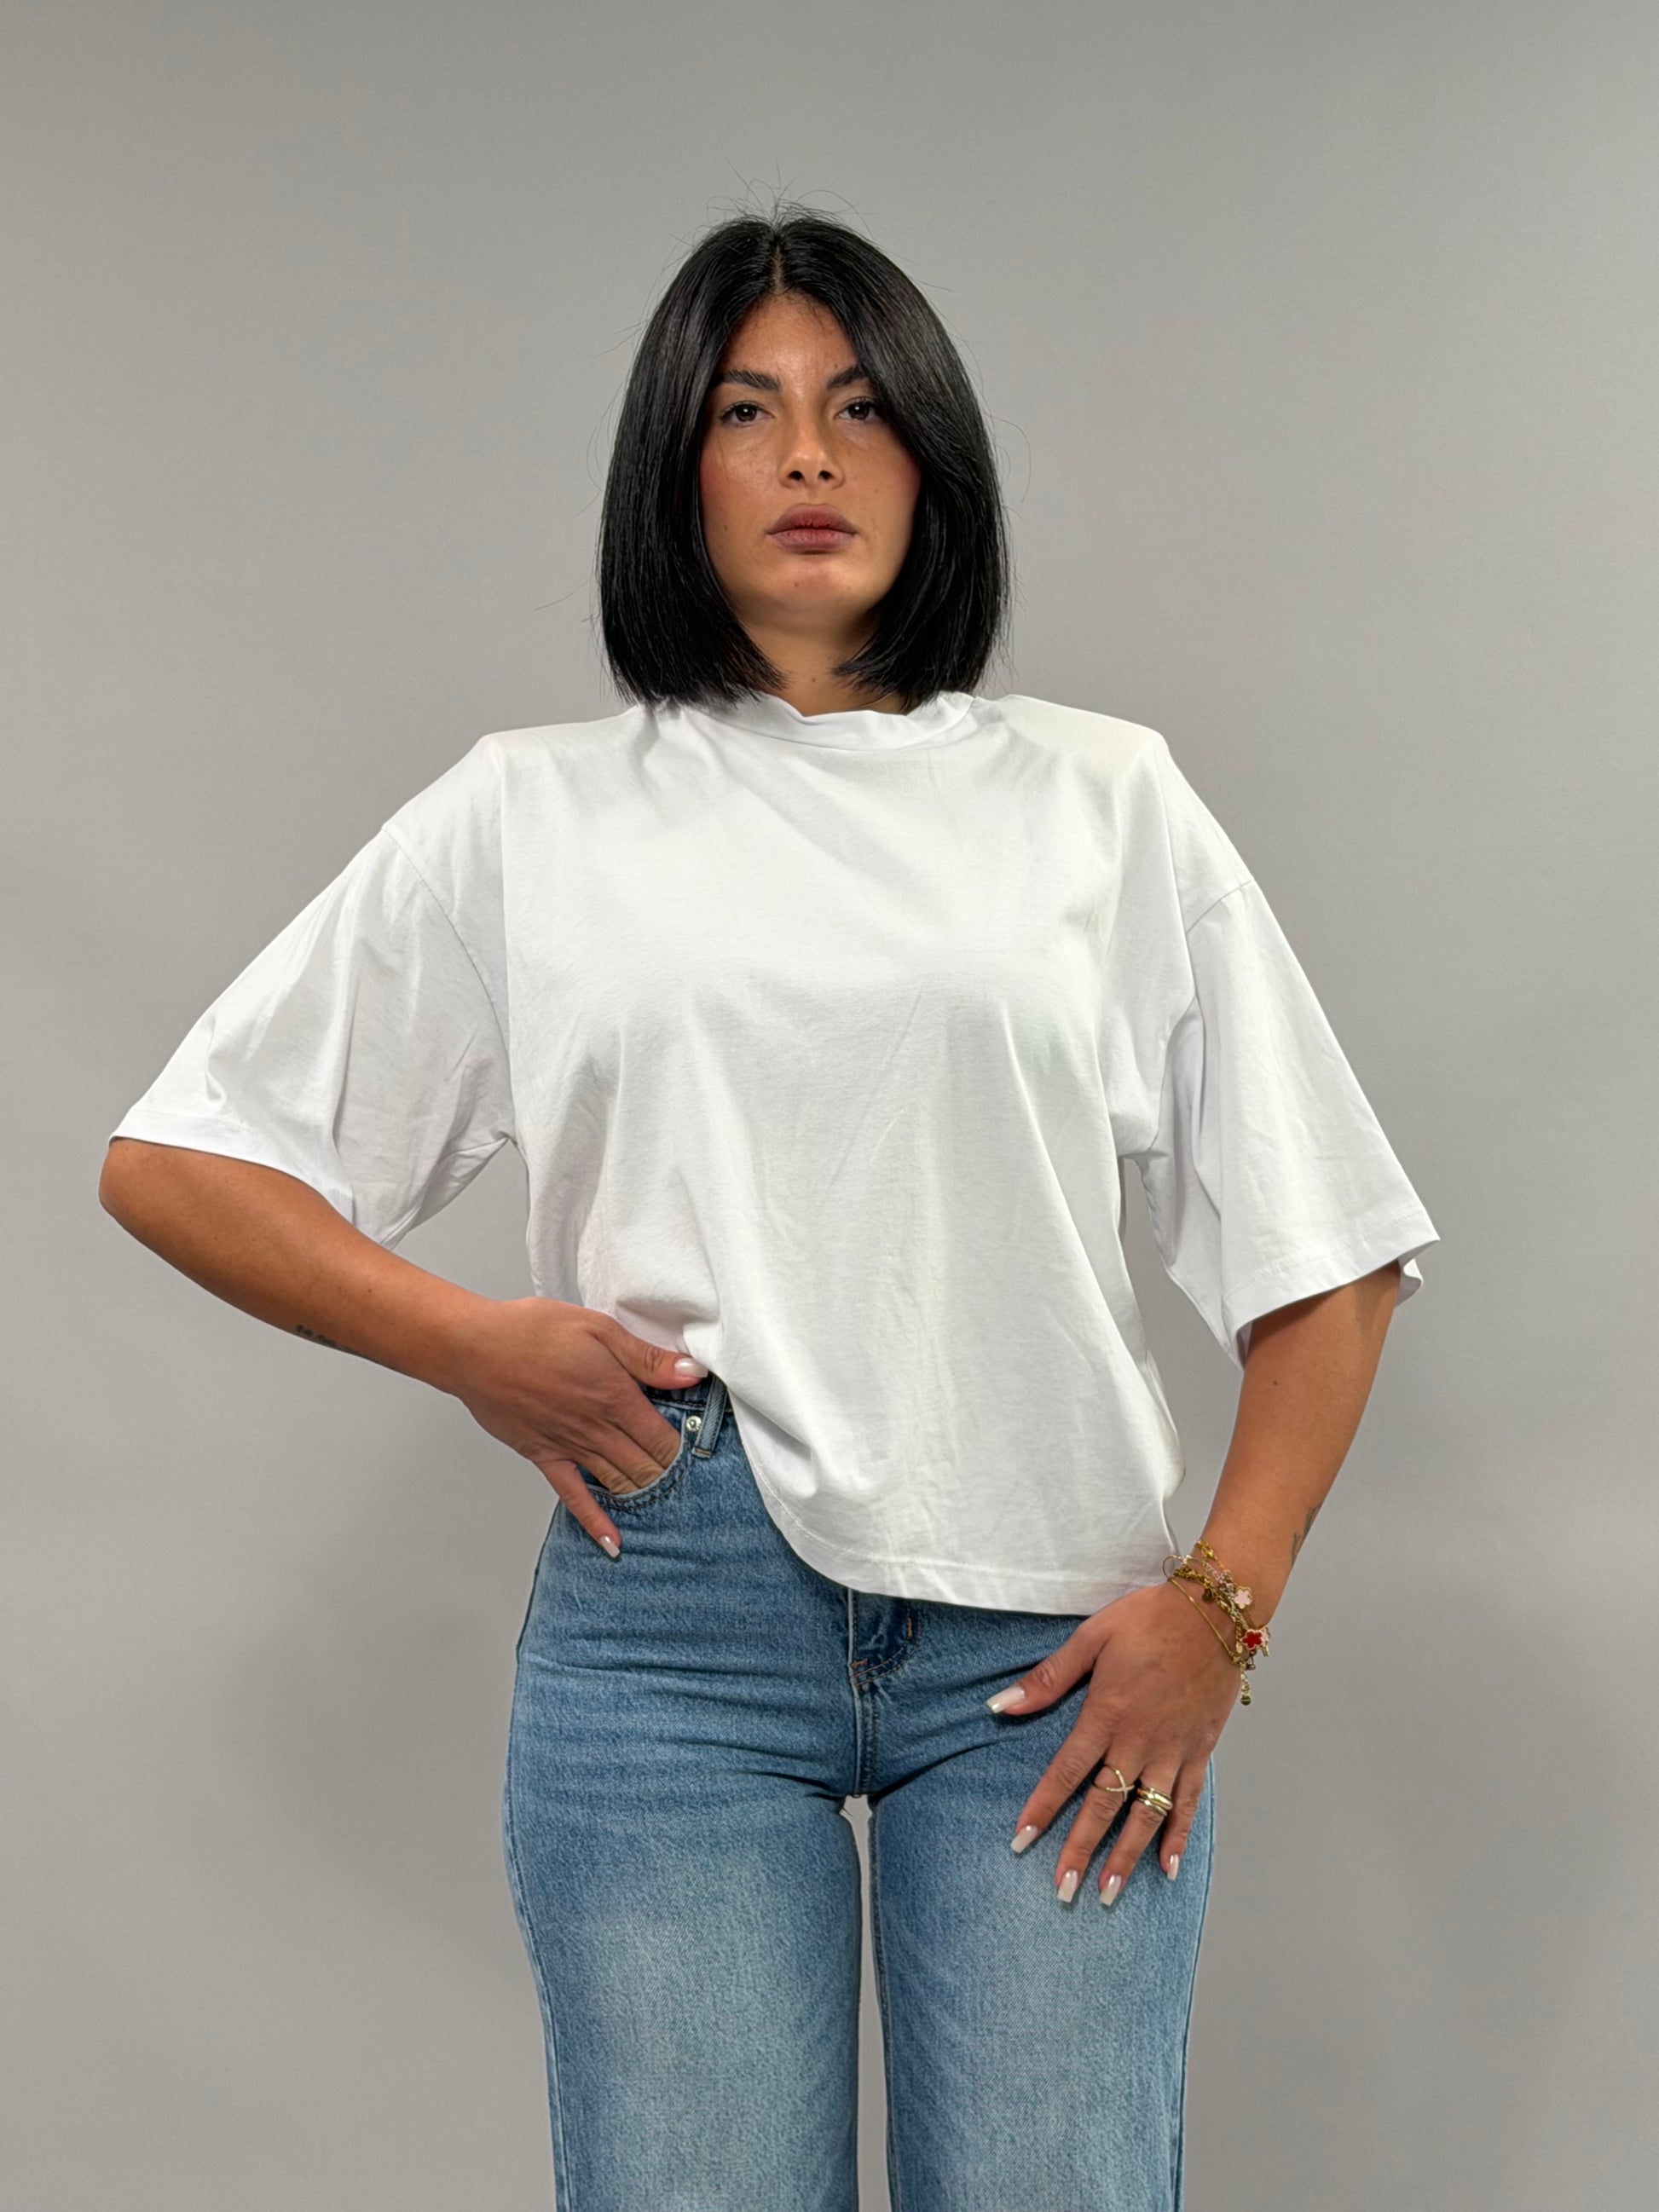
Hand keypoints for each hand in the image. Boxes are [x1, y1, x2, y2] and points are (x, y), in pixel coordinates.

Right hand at [442, 1298, 706, 1554]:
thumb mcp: (599, 1329)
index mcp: (616, 1396)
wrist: (475, 1349)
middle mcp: (596, 1428)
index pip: (663, 1437)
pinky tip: (613, 1543)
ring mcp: (570, 1447)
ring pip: (618, 1483)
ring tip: (664, 1505)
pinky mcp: (544, 1457)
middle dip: (669, 1475)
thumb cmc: (531, 1332)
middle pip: (646, 1465)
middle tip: (685, 1482)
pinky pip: (574, 1497)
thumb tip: (691, 1372)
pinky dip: (596, 1522)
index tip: (695, 1450)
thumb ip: (646, 1358)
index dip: (683, 1447)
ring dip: (643, 1495)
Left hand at [988, 1579, 1240, 1902]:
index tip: (1022, 1841)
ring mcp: (1173, 1751)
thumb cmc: (1148, 1619)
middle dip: (1081, 1850)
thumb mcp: (1091, 1637)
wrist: (1215, 1612)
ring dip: (1126, 1856)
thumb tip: (1002, 1705)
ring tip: (1108, 1893)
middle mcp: (1139, 1741)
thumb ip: (1049, 1677)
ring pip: (1146, 1814)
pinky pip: (1188, 1803)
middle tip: (1062, 1890)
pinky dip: (1178, 1837)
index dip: (1043, 1807)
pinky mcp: (1200, 1752)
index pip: (1067, 1771)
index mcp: (1107, 1713)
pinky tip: (1168, 1869)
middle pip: (1104, 1805)